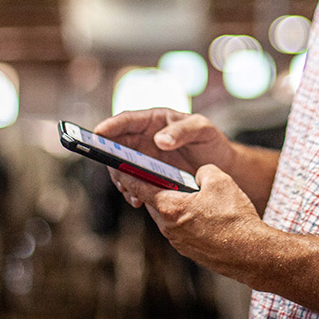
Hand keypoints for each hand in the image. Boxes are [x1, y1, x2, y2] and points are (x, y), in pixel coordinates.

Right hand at [94, 108, 236, 178]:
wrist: (221, 166)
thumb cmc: (211, 141)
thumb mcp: (202, 129)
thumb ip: (183, 131)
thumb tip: (159, 140)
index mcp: (155, 120)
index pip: (128, 120)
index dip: (111, 125)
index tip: (98, 133)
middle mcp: (145, 138)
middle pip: (117, 145)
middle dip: (110, 157)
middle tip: (113, 170)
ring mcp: (145, 158)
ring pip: (121, 166)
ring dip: (120, 177)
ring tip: (127, 190)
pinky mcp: (149, 176)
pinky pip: (133, 182)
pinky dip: (131, 190)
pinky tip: (137, 199)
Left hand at [111, 163, 274, 281]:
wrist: (251, 254)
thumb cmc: (234, 217)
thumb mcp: (220, 180)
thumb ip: (202, 171)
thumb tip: (199, 173)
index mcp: (169, 207)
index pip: (139, 186)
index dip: (129, 174)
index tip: (121, 166)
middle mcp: (168, 227)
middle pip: (153, 202)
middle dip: (157, 187)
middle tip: (166, 175)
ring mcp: (178, 242)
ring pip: (168, 216)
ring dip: (174, 204)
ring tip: (193, 194)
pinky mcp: (190, 251)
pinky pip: (181, 229)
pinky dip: (186, 218)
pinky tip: (205, 213)